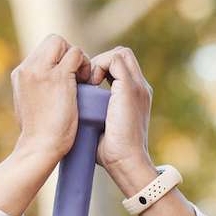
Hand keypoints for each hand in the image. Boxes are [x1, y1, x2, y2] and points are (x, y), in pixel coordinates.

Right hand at [10, 34, 89, 167]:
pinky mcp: (58, 77)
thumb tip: (44, 87)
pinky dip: (85, 64)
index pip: (43, 50)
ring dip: (78, 59)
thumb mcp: (28, 106)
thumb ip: (34, 90)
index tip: (67, 77)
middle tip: (77, 76)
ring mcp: (42, 71)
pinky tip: (87, 82)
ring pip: (64, 44)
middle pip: (53, 41)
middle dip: (69, 54)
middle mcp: (28, 68)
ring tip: (82, 81)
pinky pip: (76, 54)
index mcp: (20, 74)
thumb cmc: (38, 135)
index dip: (59, 58)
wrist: (39, 148)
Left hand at [88, 46, 156, 196]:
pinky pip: (116, 59)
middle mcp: (140, 87)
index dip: (102, 68)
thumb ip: (95, 114)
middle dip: (101, 62)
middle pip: (122, 55)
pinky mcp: (130, 88)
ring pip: (120, 53)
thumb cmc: (111, 153)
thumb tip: (74, 112)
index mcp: (135, 95)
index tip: (86, 85)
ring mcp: (138, 86)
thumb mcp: (103, 127)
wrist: (126, 162)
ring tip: (89, 82)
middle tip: (86, 80)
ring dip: (100, 62)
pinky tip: (91, 83)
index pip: (121, 67)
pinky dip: (100, 65)